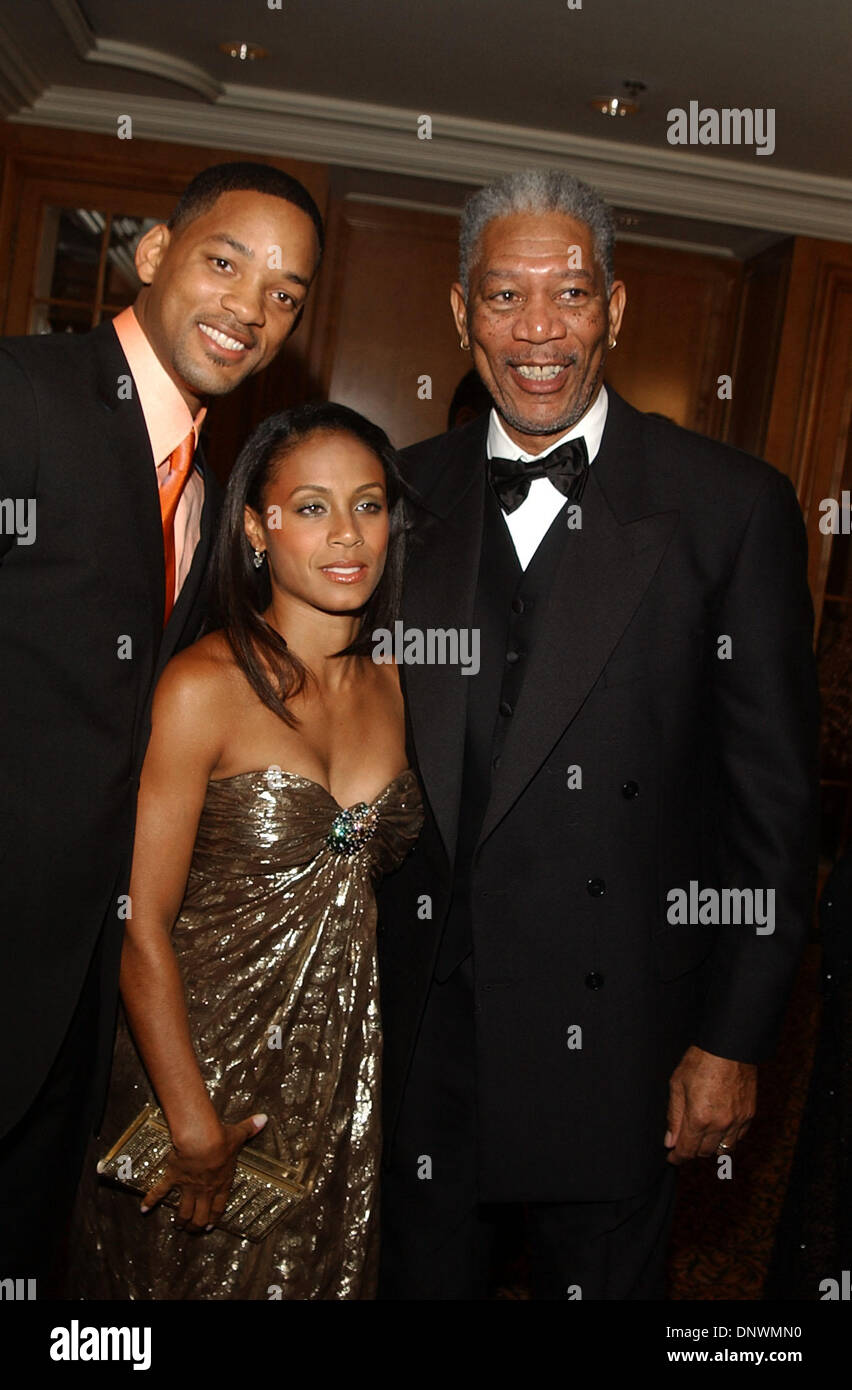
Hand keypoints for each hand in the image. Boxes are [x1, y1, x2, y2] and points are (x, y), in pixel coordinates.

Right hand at [140, 1111, 267, 1231]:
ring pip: (184, 1211)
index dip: (214, 1217)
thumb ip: (250, 1129)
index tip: (209, 1226)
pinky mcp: (173, 1179)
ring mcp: (188, 1187)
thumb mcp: (239, 1135)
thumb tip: (263, 1119)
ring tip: (178, 1226)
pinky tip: (144, 1209)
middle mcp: (205, 1190)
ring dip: (180, 1220)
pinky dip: (151, 1200)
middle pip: (201, 1215)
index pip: (218, 1206)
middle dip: (197, 1225)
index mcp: (222, 1183)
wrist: (202, 1141)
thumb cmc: (222, 1139)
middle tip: (193, 1230)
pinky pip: (160, 1192)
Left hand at [664, 1046, 755, 1164]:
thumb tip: (670, 1141)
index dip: (677, 1157)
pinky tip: (719, 1130)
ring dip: (710, 1147)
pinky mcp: (749, 1115)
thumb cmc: (700, 1061)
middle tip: (683, 1143)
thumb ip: (674, 1116)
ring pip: (723, 1149)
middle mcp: (720, 1124)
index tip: (672, 1158)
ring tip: (701, 1138)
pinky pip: (738, 1138)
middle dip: (691, 1150)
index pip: (687, 1150)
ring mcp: (737, 1121)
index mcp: (699, 1118)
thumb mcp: (677, 1085)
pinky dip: (727, 1139)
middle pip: (704, 1152)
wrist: (730, 1047)